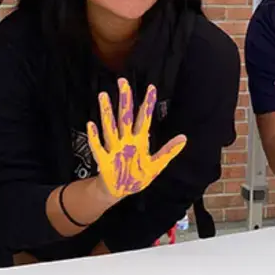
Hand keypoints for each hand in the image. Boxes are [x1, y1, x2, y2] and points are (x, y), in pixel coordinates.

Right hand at [88, 78, 186, 198]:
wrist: (121, 192)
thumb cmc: (137, 176)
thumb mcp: (157, 165)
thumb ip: (169, 151)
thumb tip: (184, 137)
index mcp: (139, 141)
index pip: (144, 118)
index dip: (148, 104)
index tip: (151, 87)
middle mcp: (126, 140)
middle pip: (125, 117)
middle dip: (124, 100)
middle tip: (122, 82)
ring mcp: (114, 148)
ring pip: (110, 127)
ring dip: (106, 112)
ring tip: (103, 95)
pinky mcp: (104, 160)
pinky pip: (98, 146)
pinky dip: (94, 136)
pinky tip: (91, 124)